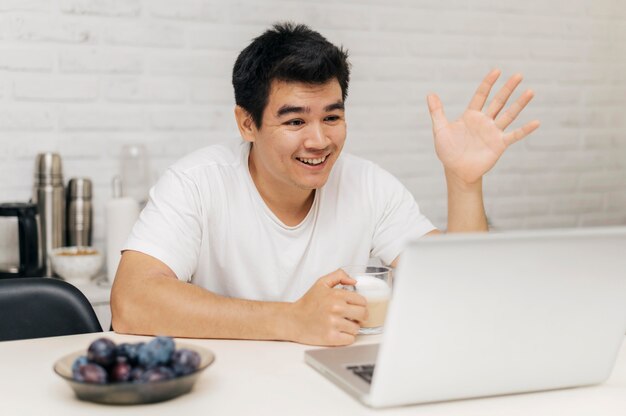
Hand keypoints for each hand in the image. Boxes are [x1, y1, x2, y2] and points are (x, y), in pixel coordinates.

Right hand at [290, 270, 367, 345]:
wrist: (293, 320)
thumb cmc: (307, 303)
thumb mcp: (321, 283)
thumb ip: (338, 276)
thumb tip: (354, 281)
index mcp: (336, 295)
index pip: (362, 301)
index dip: (360, 305)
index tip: (354, 307)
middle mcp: (336, 309)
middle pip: (363, 315)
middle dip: (359, 316)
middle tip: (351, 317)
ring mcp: (334, 324)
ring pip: (357, 328)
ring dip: (351, 328)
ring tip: (341, 324)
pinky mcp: (331, 337)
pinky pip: (350, 339)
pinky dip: (346, 337)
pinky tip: (338, 332)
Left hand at [427, 69, 539, 184]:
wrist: (456, 171)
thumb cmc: (448, 151)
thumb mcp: (440, 130)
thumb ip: (437, 112)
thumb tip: (430, 94)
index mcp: (471, 115)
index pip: (481, 95)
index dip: (488, 83)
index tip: (496, 71)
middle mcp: (484, 121)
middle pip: (498, 101)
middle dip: (508, 88)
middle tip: (518, 75)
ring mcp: (493, 132)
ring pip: (509, 115)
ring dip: (519, 104)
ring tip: (530, 92)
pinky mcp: (499, 144)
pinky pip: (514, 135)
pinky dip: (525, 130)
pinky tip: (536, 122)